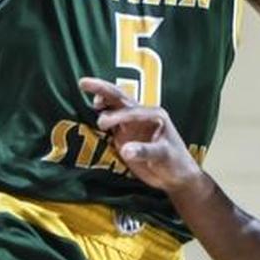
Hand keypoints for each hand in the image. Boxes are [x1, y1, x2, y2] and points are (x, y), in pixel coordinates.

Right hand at [79, 79, 201, 193]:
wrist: (176, 176)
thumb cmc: (175, 162)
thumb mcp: (163, 156)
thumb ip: (144, 151)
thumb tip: (125, 150)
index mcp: (154, 115)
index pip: (131, 111)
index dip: (116, 116)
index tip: (103, 124)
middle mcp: (141, 116)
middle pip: (120, 98)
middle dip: (102, 90)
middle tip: (84, 83)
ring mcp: (131, 125)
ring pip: (113, 107)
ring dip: (101, 101)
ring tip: (93, 104)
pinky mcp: (124, 135)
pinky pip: (110, 123)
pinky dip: (100, 117)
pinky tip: (89, 116)